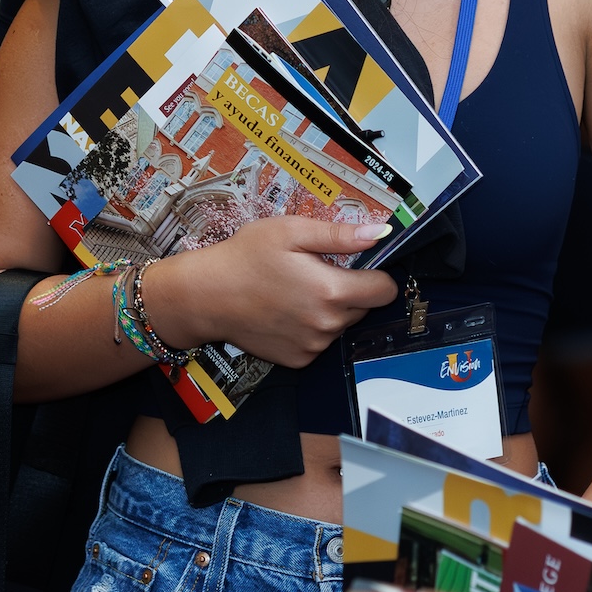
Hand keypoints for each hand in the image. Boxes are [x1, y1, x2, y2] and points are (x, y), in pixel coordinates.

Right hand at [143, 216, 396, 369]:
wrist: (206, 296)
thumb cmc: (245, 257)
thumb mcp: (291, 232)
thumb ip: (339, 235)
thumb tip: (379, 233)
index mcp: (331, 291)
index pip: (385, 290)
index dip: (376, 273)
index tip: (358, 265)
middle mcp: (327, 325)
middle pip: (364, 307)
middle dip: (350, 290)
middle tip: (317, 272)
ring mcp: (313, 346)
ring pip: (342, 324)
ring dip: (330, 309)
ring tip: (296, 290)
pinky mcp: (298, 359)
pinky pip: (320, 341)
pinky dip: (311, 327)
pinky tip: (286, 311)